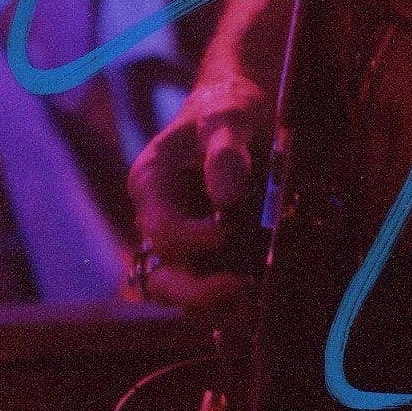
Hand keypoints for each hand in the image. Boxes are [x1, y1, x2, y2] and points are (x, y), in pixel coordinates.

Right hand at [126, 72, 268, 315]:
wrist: (238, 109)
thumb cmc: (226, 107)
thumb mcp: (228, 118)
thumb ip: (226, 154)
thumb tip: (227, 199)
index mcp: (150, 183)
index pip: (162, 228)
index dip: (194, 239)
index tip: (230, 230)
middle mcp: (158, 219)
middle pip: (162, 276)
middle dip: (198, 292)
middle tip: (239, 289)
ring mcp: (180, 241)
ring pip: (183, 292)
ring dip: (216, 304)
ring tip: (254, 303)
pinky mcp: (205, 253)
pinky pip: (208, 286)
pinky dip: (231, 299)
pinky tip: (260, 298)